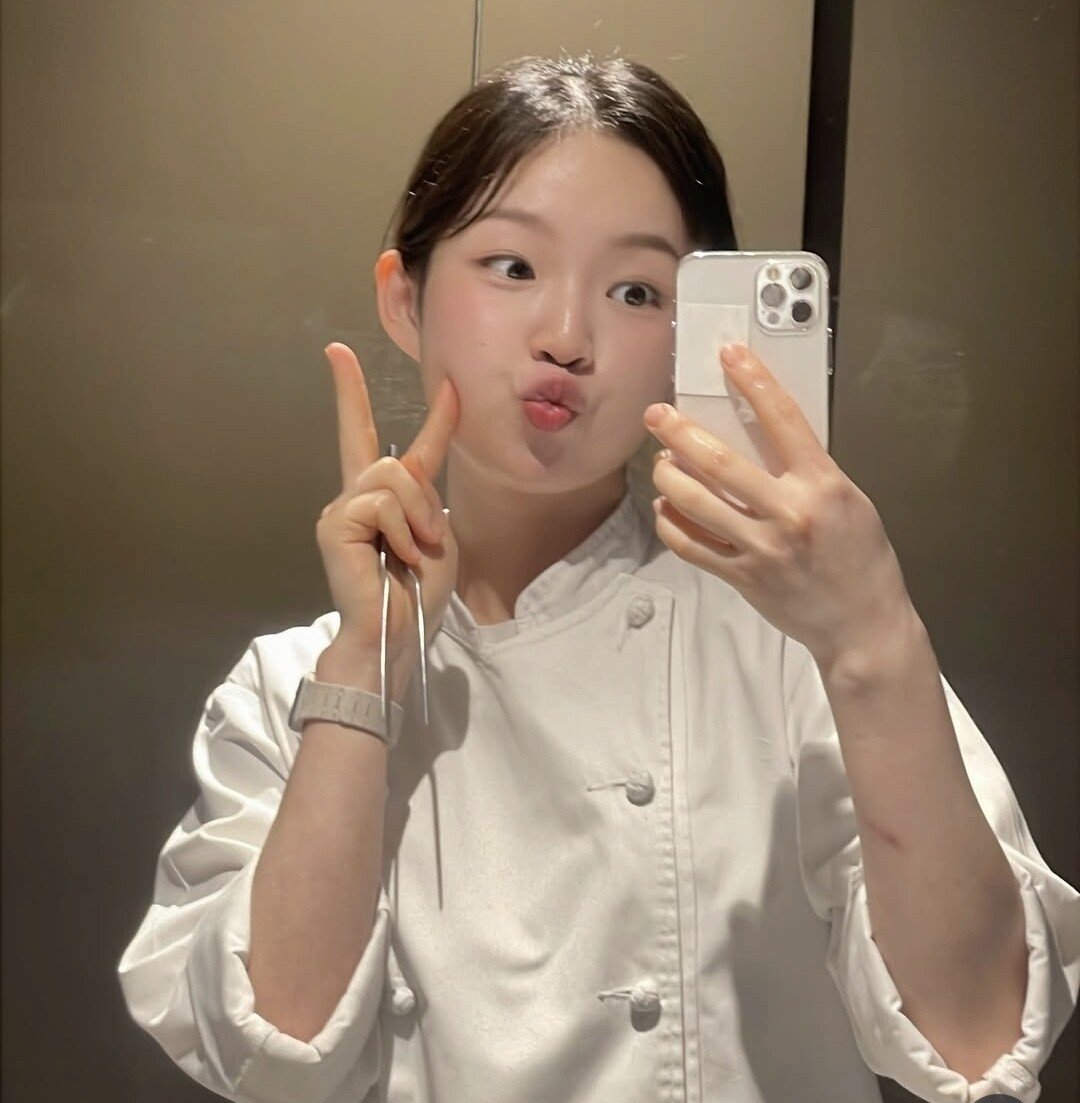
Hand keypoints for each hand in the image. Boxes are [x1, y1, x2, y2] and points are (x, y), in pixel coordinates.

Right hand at [316, 343, 459, 667]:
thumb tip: (409, 464)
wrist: (398, 634)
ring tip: (414, 550)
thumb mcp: (436, 533)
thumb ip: (422, 492)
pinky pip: (381, 503)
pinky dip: (402, 530)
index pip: (368, 434)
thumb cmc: (418, 593)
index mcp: (382, 498)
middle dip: (423, 496)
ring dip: (418, 516)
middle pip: (388, 452)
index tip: (338, 352)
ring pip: (391, 476)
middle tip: (429, 540)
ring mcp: (341, 508)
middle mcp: (355, 495)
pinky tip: (395, 556)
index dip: (357, 393)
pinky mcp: (334, 523)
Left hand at [645, 343, 911, 664]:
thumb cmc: (862, 560)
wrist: (863, 626)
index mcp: (823, 485)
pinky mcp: (742, 576)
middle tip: (658, 414)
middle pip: (719, 460)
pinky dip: (670, 522)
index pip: (783, 418)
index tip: (730, 355)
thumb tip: (762, 438)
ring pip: (695, 502)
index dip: (753, 380)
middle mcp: (789, 514)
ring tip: (660, 461)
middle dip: (679, 431)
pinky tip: (666, 507)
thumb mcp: (850, 500)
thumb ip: (809, 471)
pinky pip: (690, 544)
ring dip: (667, 475)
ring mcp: (761, 548)